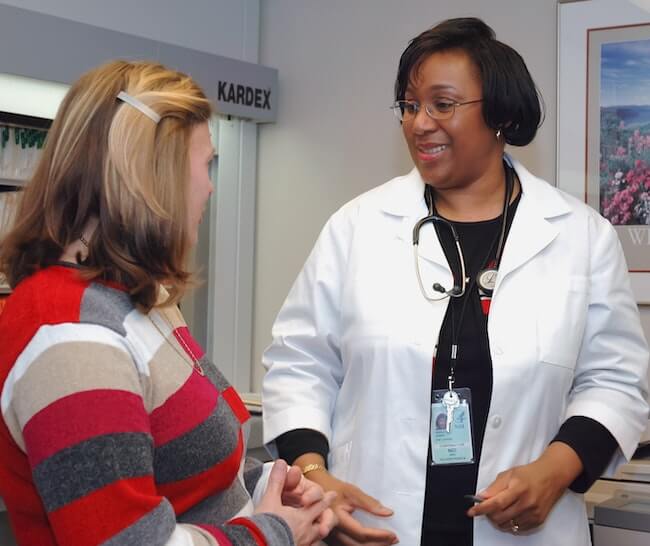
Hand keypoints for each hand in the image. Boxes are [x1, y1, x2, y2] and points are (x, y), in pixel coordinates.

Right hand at [255, 460, 337, 544]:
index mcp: (302, 518)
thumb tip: (281, 463)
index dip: (326, 499)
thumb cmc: (265, 526)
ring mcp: (300, 545)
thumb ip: (277, 482)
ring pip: (315, 538)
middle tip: (330, 516)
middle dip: (325, 518)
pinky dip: (307, 543)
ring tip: (318, 532)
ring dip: (317, 533)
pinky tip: (303, 543)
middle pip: (320, 524)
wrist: (256, 545)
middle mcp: (305, 533)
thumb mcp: (270, 500)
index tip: (333, 494)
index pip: (319, 505)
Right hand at [305, 470, 397, 545]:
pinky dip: (363, 545)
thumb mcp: (352, 491)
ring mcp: (331, 537)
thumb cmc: (335, 488)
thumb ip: (370, 503)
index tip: (393, 534)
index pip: (361, 533)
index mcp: (338, 519)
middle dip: (378, 544)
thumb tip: (388, 513)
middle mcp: (332, 531)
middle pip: (358, 545)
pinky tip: (373, 542)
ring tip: (387, 541)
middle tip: (394, 539)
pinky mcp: (332, 539)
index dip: (379, 535)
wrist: (318, 490)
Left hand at [467, 443, 581, 533]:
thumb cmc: (530, 474)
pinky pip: (518, 528)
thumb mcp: (509, 473)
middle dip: (488, 514)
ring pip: (508, 525)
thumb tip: (481, 497)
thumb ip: (494, 487)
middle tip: (485, 508)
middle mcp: (527, 503)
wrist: (551, 477)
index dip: (482, 509)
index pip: (496, 503)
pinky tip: (509, 514)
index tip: (472, 512)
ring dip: (498, 520)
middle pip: (500, 517)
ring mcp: (533, 513)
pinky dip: (509, 523)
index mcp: (518, 488)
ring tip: (498, 510)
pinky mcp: (538, 520)